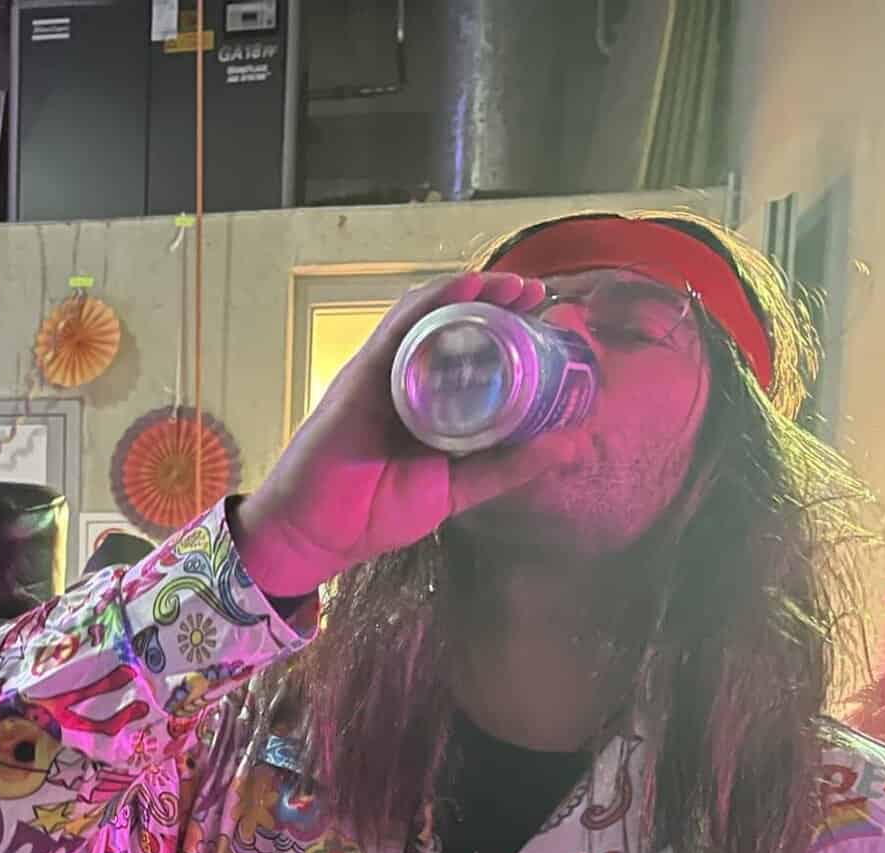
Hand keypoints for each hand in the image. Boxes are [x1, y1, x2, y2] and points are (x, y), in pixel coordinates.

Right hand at [232, 271, 546, 598]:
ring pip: (431, 317)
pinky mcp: (363, 372)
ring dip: (473, 294)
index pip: (473, 357)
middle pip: (454, 328)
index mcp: (431, 407)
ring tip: (514, 287)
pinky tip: (468, 288)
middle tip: (537, 295)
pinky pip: (401, 325)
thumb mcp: (456, 491)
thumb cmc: (373, 514)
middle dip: (497, 305)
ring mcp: (384, 374)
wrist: (318, 534)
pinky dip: (436, 301)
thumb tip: (567, 445)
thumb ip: (505, 469)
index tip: (547, 324)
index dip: (509, 334)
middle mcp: (408, 382)